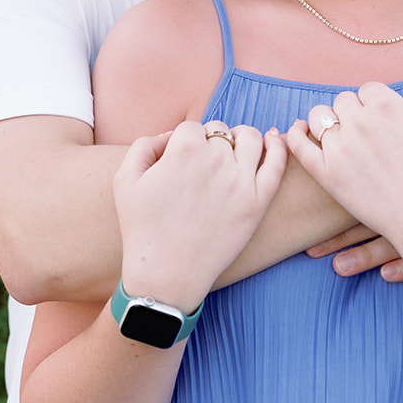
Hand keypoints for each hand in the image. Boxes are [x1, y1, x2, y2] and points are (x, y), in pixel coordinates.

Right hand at [114, 122, 287, 310]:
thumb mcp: (124, 179)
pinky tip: (273, 141)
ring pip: (252, 138)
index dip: (183, 143)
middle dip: (209, 143)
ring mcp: (241, 180)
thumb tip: (171, 135)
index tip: (179, 164)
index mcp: (183, 149)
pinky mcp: (258, 201)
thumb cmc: (141, 228)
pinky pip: (277, 163)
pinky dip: (278, 147)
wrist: (165, 273)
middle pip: (220, 132)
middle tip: (201, 168)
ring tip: (235, 152)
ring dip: (242, 138)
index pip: (191, 128)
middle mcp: (216, 159)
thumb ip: (144, 145)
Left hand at [287, 74, 402, 283]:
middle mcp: (359, 122)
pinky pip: (299, 145)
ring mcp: (339, 148)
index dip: (376, 102)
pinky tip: (300, 132)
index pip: (368, 89)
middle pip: (344, 101)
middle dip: (354, 111)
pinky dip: (295, 134)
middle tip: (367, 132)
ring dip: (328, 121)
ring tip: (340, 134)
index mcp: (386, 106)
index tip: (384, 119)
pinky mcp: (326, 174)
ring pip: (319, 117)